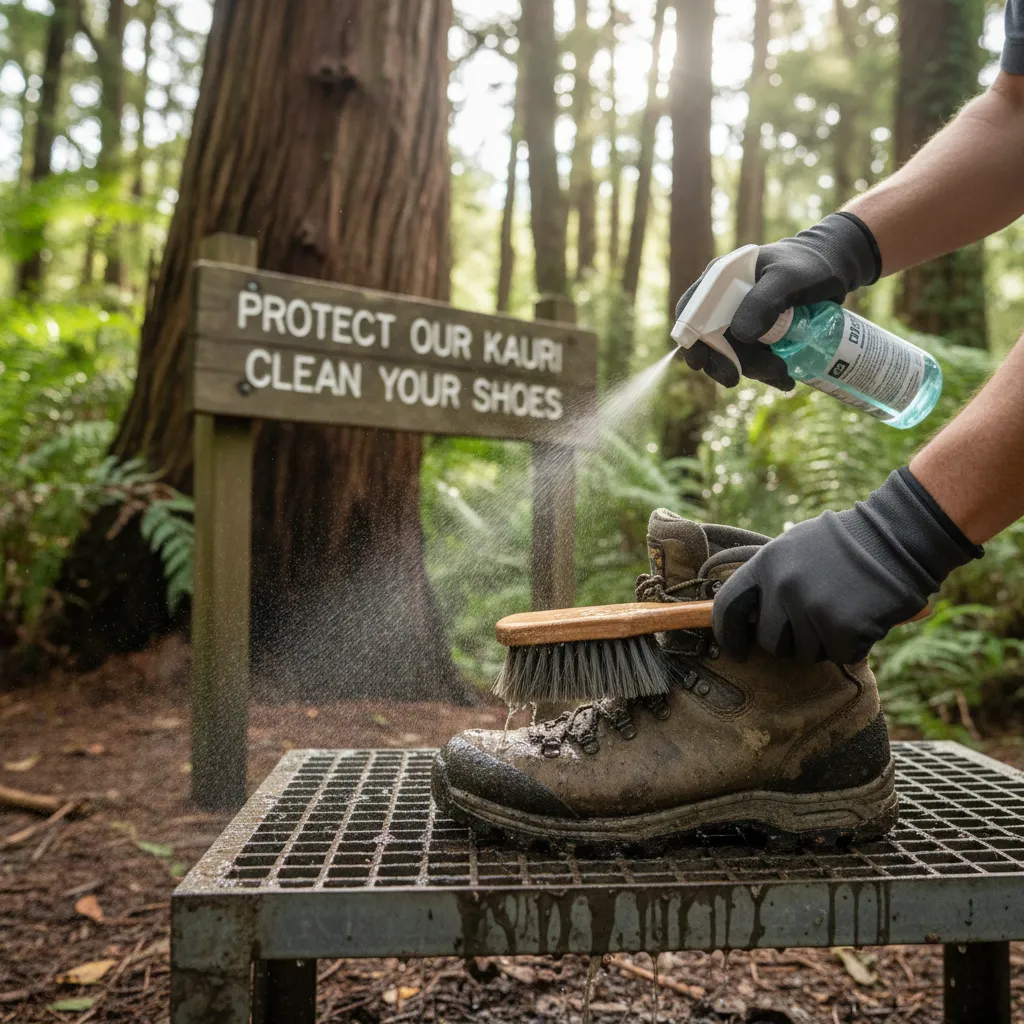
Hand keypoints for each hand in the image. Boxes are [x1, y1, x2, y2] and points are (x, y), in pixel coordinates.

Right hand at [676, 212, 881, 388]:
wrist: (834, 269)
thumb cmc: (810, 265)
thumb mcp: (788, 278)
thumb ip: (763, 301)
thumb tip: (739, 335)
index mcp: (719, 281)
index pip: (691, 313)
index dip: (691, 340)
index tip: (702, 363)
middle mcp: (723, 302)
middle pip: (711, 342)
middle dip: (733, 364)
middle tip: (768, 374)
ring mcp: (739, 320)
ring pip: (733, 356)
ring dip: (755, 372)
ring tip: (786, 377)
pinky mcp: (755, 334)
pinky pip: (750, 359)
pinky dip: (765, 372)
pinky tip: (785, 378)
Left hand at [712, 469, 982, 664]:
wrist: (898, 536)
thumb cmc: (845, 543)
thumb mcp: (794, 546)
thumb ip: (769, 579)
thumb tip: (746, 616)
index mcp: (766, 563)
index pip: (728, 607)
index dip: (728, 634)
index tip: (736, 650)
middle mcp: (784, 587)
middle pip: (769, 641)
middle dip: (788, 643)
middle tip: (813, 625)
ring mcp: (813, 608)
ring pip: (805, 653)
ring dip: (823, 642)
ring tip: (843, 610)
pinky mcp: (843, 629)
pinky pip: (839, 655)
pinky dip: (853, 644)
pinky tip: (863, 617)